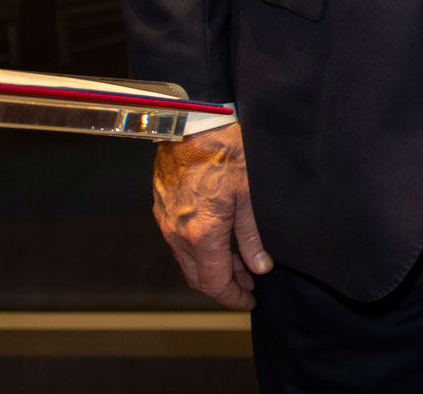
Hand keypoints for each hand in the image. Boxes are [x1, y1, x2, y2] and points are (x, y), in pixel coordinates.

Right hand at [151, 122, 270, 308]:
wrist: (192, 123)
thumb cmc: (227, 152)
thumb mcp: (251, 195)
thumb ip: (253, 236)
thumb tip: (260, 267)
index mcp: (201, 234)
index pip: (214, 283)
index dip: (233, 297)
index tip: (250, 300)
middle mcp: (177, 233)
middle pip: (197, 276)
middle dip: (224, 284)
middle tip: (250, 282)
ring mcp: (166, 220)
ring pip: (186, 259)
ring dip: (211, 265)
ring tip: (240, 260)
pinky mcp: (162, 206)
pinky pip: (178, 239)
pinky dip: (198, 247)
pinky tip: (219, 237)